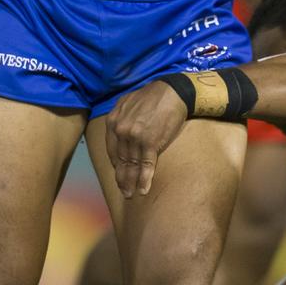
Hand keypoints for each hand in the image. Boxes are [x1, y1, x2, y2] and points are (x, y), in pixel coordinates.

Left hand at [105, 80, 188, 198]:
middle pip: (120, 160)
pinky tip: (144, 190)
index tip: (119, 174)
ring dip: (131, 182)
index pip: (112, 150)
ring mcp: (135, 137)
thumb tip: (116, 129)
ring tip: (131, 194)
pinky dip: (145, 179)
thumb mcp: (128, 101)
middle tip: (124, 191)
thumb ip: (119, 116)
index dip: (116, 165)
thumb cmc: (152, 96)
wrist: (173, 92)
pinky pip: (146, 165)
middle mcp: (121, 130)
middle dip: (122, 178)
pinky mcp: (151, 143)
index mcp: (114, 121)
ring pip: (132, 165)